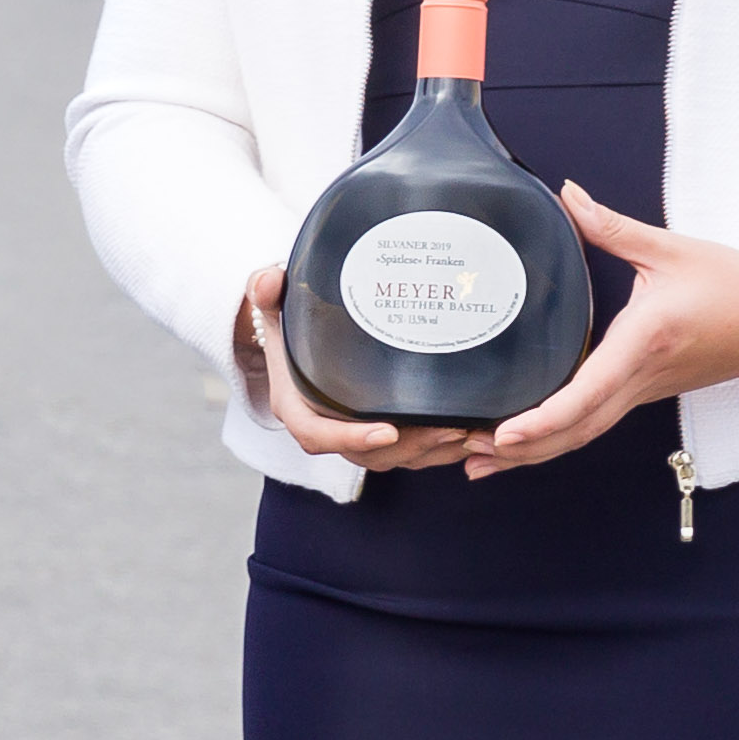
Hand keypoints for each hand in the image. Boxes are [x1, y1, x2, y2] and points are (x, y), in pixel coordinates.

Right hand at [236, 266, 481, 475]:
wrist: (295, 336)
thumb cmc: (287, 321)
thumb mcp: (272, 304)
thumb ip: (266, 291)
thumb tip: (268, 280)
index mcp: (297, 407)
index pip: (317, 436)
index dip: (351, 439)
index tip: (387, 432)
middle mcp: (327, 427)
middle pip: (367, 455)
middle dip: (411, 447)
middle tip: (448, 428)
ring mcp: (356, 434)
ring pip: (396, 458)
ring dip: (433, 451)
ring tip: (468, 431)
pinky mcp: (382, 432)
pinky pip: (412, 452)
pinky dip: (442, 448)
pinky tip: (472, 432)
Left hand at [460, 191, 738, 476]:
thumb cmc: (736, 284)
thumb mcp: (670, 250)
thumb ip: (610, 227)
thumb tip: (565, 194)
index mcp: (645, 344)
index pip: (586, 394)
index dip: (542, 419)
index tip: (502, 434)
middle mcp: (643, 379)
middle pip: (576, 430)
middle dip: (519, 450)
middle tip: (463, 453)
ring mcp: (646, 392)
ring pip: (585, 434)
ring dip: (534, 452)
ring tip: (478, 460)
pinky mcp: (648, 391)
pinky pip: (597, 423)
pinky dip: (558, 436)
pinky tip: (526, 440)